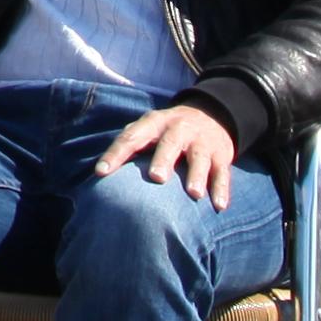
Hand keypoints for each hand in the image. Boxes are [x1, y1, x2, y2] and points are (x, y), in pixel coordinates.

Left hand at [94, 100, 238, 205]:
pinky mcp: (221, 155)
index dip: (116, 154)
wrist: (212, 115)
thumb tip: (98, 173)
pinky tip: (219, 206)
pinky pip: (222, 173)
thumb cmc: (167, 131)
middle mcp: (178, 129)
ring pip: (199, 158)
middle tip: (156, 178)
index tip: (101, 172)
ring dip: (197, 175)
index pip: (131, 137)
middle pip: (170, 143)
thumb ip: (129, 145)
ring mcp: (201, 142)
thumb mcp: (148, 129)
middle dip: (163, 159)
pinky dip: (222, 189)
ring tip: (194, 194)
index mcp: (153, 123)